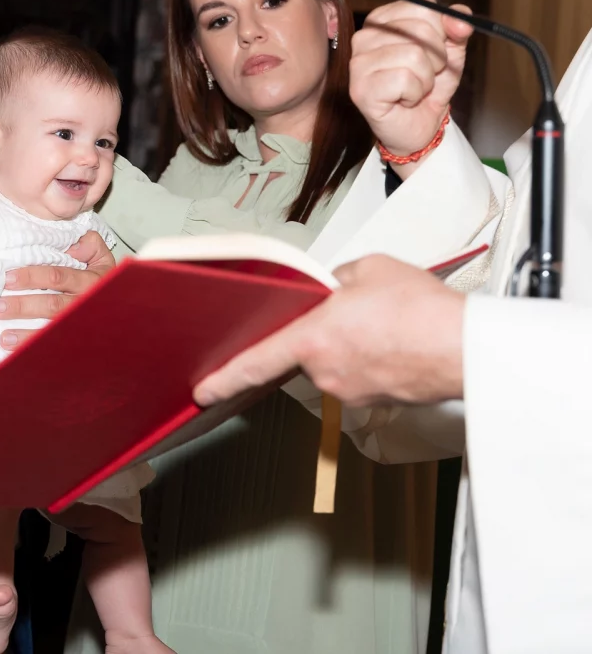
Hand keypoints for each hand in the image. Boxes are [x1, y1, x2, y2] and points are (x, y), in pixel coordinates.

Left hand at [0, 230, 115, 350]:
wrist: (119, 309)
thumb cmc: (100, 279)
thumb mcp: (101, 256)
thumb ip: (89, 244)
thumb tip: (71, 247)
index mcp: (90, 279)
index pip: (57, 276)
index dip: (32, 277)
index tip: (7, 278)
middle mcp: (85, 303)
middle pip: (51, 305)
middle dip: (22, 306)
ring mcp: (80, 324)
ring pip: (50, 329)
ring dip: (24, 333)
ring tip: (3, 335)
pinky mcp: (74, 340)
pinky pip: (52, 345)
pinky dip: (31, 348)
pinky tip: (13, 348)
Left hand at [193, 255, 464, 408]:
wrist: (466, 347)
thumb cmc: (421, 310)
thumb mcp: (368, 269)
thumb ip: (335, 279)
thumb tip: (331, 288)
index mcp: (313, 339)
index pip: (255, 362)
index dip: (224, 378)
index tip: (203, 391)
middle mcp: (325, 371)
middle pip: (303, 351)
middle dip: (319, 332)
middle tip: (352, 315)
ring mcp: (349, 390)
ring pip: (333, 361)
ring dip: (347, 344)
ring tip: (382, 324)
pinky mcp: (373, 399)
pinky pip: (357, 373)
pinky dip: (368, 357)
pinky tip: (392, 340)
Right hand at [349, 0, 471, 168]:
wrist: (419, 127)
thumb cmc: (428, 86)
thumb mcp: (450, 51)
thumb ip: (456, 28)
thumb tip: (460, 19)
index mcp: (382, 20)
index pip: (423, 6)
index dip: (441, 32)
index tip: (433, 52)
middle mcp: (363, 36)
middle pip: (421, 30)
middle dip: (436, 58)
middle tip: (424, 75)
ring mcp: (358, 63)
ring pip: (415, 55)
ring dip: (426, 78)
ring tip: (415, 89)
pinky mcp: (360, 89)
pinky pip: (405, 80)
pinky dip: (415, 93)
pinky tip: (404, 100)